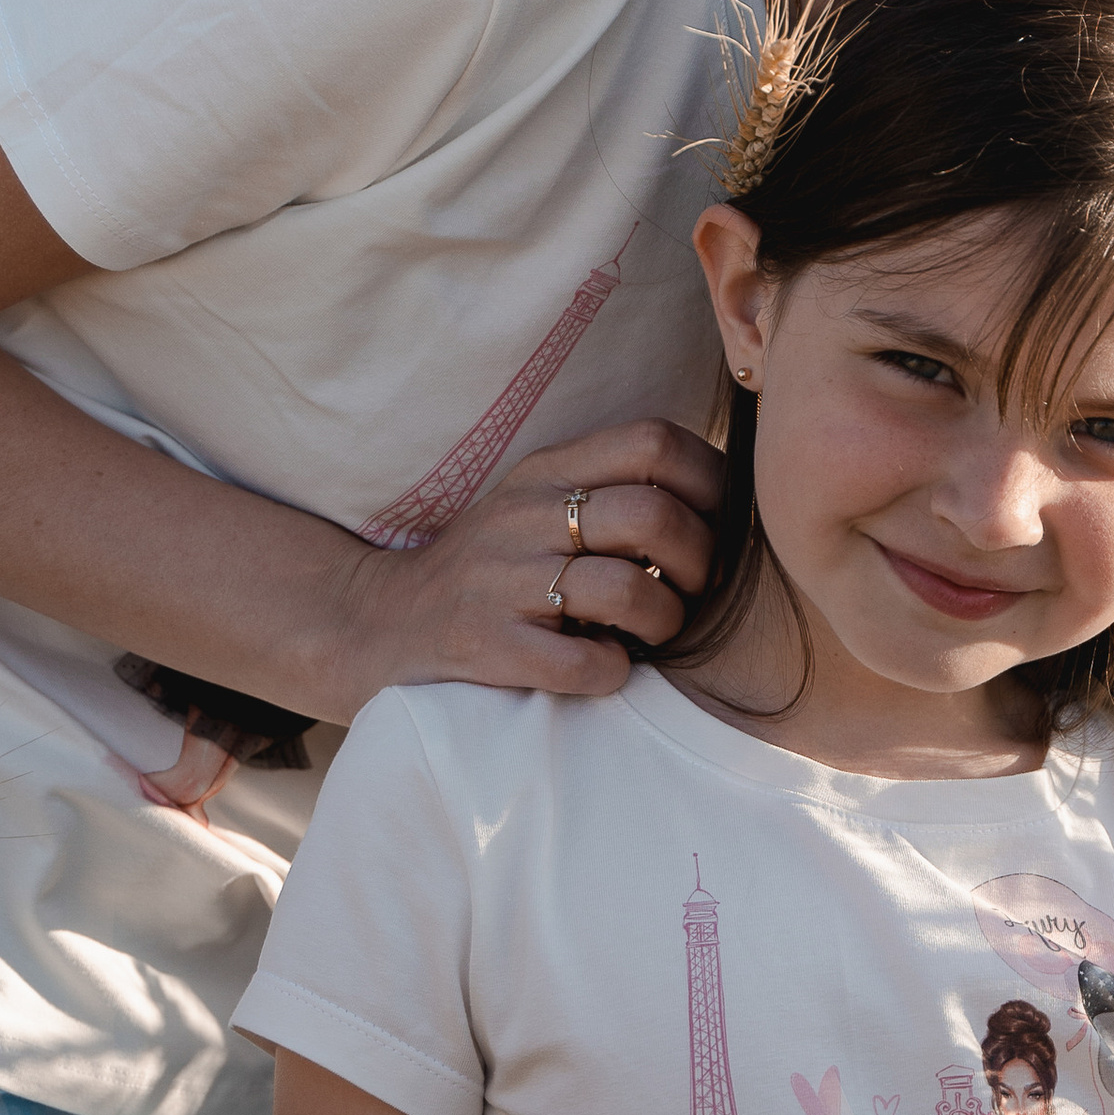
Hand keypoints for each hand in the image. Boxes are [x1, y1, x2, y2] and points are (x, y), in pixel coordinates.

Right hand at [327, 418, 722, 714]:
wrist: (382, 623)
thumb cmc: (495, 566)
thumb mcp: (541, 502)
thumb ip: (616, 486)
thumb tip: (731, 498)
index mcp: (547, 470)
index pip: (654, 442)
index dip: (711, 483)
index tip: (718, 525)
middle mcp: (524, 516)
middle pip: (653, 515)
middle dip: (700, 561)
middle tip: (695, 591)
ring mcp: (502, 582)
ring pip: (625, 591)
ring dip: (665, 620)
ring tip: (655, 631)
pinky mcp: (487, 648)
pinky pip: (584, 664)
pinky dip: (615, 671)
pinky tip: (607, 665)